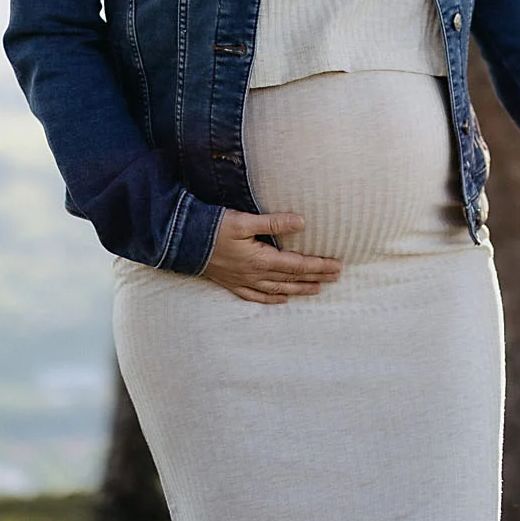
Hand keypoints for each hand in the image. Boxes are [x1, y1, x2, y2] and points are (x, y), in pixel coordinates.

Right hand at [200, 211, 342, 303]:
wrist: (182, 242)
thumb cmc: (214, 228)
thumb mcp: (244, 221)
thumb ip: (274, 222)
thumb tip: (302, 221)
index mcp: (261, 260)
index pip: (297, 264)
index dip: (318, 266)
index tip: (336, 266)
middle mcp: (255, 274)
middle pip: (292, 278)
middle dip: (315, 277)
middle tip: (336, 277)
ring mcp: (243, 281)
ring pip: (278, 288)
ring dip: (299, 289)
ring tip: (318, 289)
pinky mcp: (231, 283)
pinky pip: (256, 296)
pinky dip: (271, 298)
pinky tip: (282, 299)